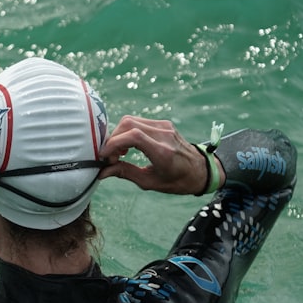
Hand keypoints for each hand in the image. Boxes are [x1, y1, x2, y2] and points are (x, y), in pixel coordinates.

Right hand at [98, 116, 223, 193]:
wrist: (200, 170)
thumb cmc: (176, 180)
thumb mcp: (149, 182)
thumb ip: (124, 173)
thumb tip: (102, 172)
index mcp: (162, 152)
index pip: (133, 136)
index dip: (113, 143)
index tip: (104, 156)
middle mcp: (164, 135)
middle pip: (128, 124)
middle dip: (112, 139)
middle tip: (110, 156)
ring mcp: (165, 126)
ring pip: (131, 120)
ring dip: (118, 135)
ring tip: (118, 152)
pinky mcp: (164, 124)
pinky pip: (138, 122)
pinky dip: (127, 132)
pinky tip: (128, 146)